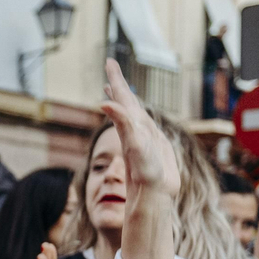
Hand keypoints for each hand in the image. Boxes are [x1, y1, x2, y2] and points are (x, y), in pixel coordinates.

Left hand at [103, 58, 179, 200]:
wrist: (154, 195)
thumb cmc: (145, 173)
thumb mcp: (133, 144)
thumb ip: (123, 122)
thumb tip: (103, 103)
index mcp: (130, 125)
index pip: (121, 98)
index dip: (117, 80)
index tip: (109, 62)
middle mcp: (136, 129)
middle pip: (126, 101)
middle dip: (119, 83)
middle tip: (111, 65)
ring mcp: (145, 138)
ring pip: (133, 113)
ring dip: (126, 99)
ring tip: (117, 87)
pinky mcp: (154, 147)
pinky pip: (144, 128)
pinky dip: (139, 118)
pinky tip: (137, 117)